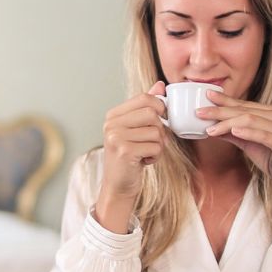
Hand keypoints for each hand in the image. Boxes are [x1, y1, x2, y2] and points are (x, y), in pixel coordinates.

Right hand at [96, 82, 165, 232]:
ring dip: (158, 146)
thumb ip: (147, 106)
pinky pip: (155, 147)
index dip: (159, 108)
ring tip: (145, 153)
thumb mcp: (137, 129)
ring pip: (157, 131)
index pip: (145, 98)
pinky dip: (155, 156)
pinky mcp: (124, 151)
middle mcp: (111, 123)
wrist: (118, 186)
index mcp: (113, 115)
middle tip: (150, 143)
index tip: (158, 122)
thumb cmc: (130, 157)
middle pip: (153, 113)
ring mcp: (116, 137)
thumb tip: (160, 85)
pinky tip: (143, 162)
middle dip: (160, 130)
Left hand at [199, 91, 271, 208]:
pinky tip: (234, 131)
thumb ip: (233, 134)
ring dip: (228, 124)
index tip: (206, 98)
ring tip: (211, 128)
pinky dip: (248, 132)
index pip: (243, 105)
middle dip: (220, 111)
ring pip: (251, 120)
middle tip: (200, 112)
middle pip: (244, 111)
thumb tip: (211, 126)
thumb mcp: (248, 144)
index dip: (224, 101)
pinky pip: (264, 135)